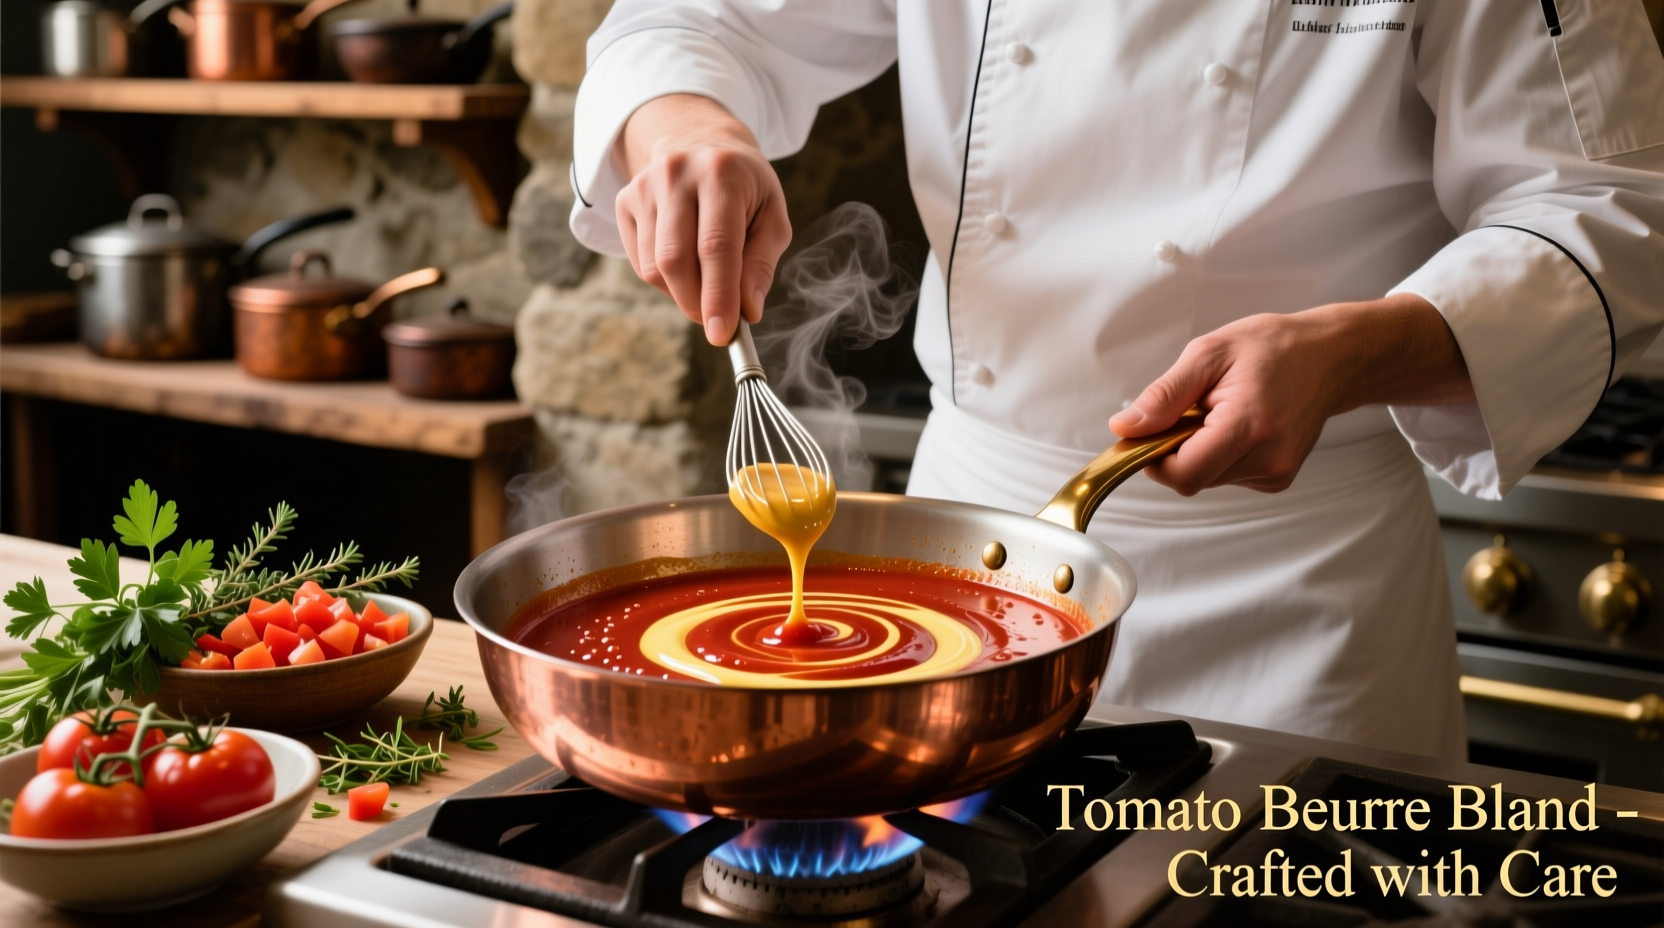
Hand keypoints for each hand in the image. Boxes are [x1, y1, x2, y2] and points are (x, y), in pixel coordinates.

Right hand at [615, 94, 792, 344]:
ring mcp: (644, 187)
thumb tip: (747, 310)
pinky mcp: (625, 201)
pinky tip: (686, 266)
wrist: (700, 143)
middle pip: (676, 261)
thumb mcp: (771, 216)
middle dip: (697, 303)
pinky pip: (641, 264)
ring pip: (655, 268)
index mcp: (721, 174)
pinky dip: (666, 281)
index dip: (718, 296)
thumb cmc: (745, 189)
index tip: (723, 334)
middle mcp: (676, 175)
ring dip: (683, 294)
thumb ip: (761, 264)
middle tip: (717, 321)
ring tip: (706, 284)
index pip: (716, 246)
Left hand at [1108, 294, 1473, 494]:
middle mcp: (1269, 458)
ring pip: (1207, 479)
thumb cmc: (1273, 348)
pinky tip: (1238, 425)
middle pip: (1191, 479)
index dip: (1154, 457)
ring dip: (1200, 450)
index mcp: (1249, 425)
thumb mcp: (1208, 354)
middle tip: (1194, 409)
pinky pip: (1227, 476)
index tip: (1151, 431)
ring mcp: (1277, 472)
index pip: (1183, 473)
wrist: (1330, 357)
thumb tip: (1125, 428)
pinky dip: (1220, 454)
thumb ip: (1163, 396)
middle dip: (1177, 449)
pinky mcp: (1278, 479)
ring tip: (1222, 411)